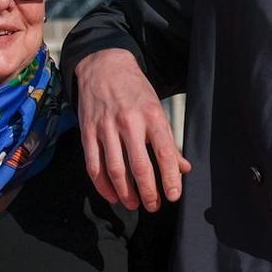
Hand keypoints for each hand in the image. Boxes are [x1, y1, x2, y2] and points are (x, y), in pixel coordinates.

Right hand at [76, 48, 189, 211]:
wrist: (103, 65)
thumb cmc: (135, 90)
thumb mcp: (157, 108)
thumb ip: (168, 140)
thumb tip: (183, 168)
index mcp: (151, 116)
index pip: (165, 153)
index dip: (170, 178)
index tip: (173, 196)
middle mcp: (129, 122)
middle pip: (140, 166)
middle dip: (148, 192)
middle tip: (154, 206)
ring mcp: (105, 127)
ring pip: (115, 170)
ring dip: (125, 193)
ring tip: (134, 204)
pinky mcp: (87, 132)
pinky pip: (94, 165)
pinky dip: (102, 185)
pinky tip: (112, 195)